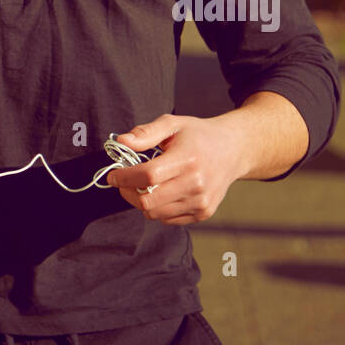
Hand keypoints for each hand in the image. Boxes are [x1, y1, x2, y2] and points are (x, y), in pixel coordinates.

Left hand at [105, 113, 244, 225]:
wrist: (232, 150)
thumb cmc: (198, 135)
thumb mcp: (172, 124)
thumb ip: (146, 133)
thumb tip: (121, 141)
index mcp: (186, 159)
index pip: (147, 176)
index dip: (124, 177)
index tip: (112, 175)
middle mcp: (196, 184)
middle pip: (148, 200)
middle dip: (128, 193)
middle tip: (123, 182)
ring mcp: (201, 202)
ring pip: (155, 213)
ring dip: (141, 202)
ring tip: (141, 186)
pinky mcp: (203, 213)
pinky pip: (168, 219)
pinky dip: (157, 209)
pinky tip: (160, 192)